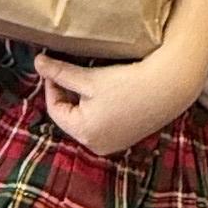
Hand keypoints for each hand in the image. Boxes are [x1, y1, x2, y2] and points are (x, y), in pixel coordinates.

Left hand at [36, 45, 204, 157]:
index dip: (52, 85)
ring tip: (88, 78)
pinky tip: (106, 90)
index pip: (55, 109)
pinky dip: (98, 107)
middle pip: (70, 116)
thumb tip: (37, 63)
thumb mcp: (88, 78)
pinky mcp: (126, 137)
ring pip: (86, 119)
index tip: (54, 66)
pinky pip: (102, 122)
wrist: (169, 86)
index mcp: (84, 133)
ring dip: (83, 100)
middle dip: (68, 93)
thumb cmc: (128, 83)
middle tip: (70, 71)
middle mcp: (97, 145)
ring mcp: (113, 144)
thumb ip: (60, 73)